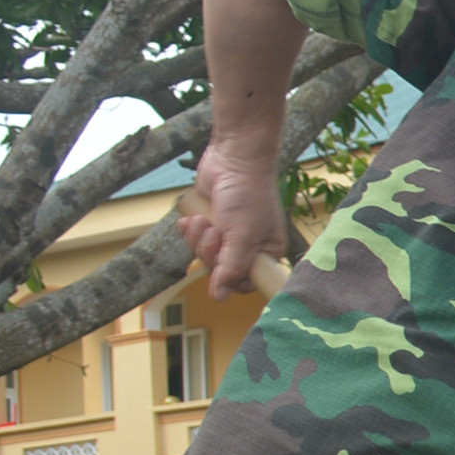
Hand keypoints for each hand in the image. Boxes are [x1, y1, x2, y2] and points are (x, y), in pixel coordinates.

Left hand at [181, 135, 290, 295]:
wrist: (233, 158)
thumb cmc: (247, 194)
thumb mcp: (242, 235)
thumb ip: (232, 268)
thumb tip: (219, 297)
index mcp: (265, 254)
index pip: (245, 283)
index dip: (229, 277)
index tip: (222, 260)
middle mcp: (248, 248)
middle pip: (219, 270)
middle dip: (209, 252)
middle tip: (212, 232)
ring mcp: (227, 236)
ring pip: (203, 255)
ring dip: (197, 238)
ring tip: (202, 220)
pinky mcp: (210, 223)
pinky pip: (193, 240)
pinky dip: (189, 230)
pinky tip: (191, 218)